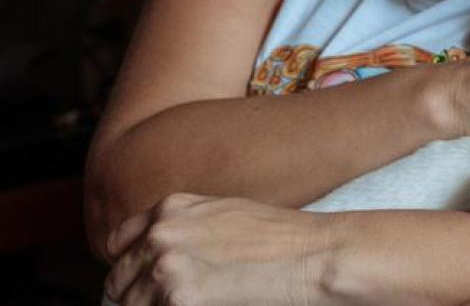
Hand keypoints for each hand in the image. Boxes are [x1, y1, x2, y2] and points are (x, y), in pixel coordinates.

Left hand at [104, 193, 341, 305]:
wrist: (316, 254)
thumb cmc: (285, 238)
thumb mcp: (226, 215)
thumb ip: (186, 229)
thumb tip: (163, 257)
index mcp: (171, 209)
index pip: (118, 244)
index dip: (128, 267)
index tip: (140, 283)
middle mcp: (160, 234)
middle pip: (118, 279)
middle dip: (136, 295)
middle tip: (169, 300)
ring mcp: (166, 267)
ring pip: (130, 304)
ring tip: (194, 302)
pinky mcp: (178, 298)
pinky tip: (205, 305)